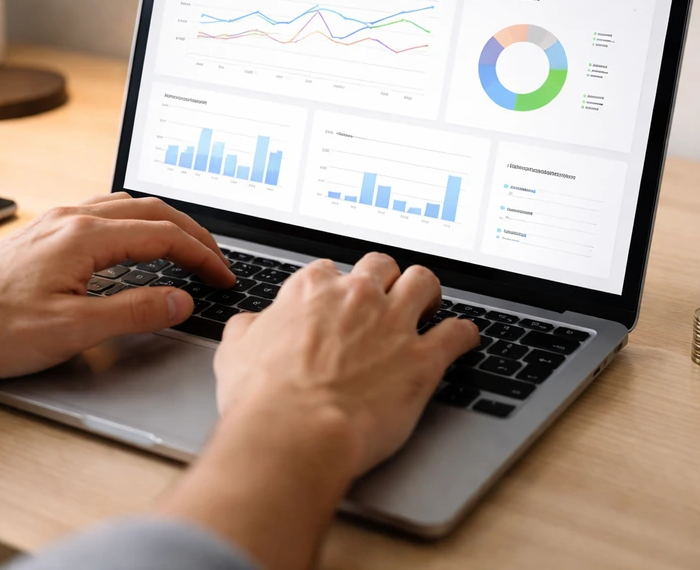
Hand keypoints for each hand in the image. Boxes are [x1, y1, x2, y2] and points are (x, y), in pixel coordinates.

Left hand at [0, 193, 234, 377]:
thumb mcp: (72, 330)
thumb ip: (134, 312)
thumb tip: (180, 300)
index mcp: (86, 236)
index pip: (164, 236)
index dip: (202, 256)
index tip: (223, 276)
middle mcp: (72, 218)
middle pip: (151, 211)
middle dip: (192, 234)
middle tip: (216, 260)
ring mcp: (55, 222)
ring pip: (126, 207)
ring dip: (164, 224)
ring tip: (184, 248)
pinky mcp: (42, 233)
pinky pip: (103, 213)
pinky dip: (134, 224)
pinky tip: (131, 245)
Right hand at [214, 252, 479, 477]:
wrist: (294, 434)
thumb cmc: (262, 399)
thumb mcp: (235, 352)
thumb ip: (249, 328)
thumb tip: (252, 324)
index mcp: (311, 291)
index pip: (329, 270)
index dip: (336, 286)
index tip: (339, 301)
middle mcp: (356, 297)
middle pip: (381, 265)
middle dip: (385, 278)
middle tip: (386, 298)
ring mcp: (393, 324)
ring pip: (424, 283)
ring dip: (428, 292)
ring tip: (429, 305)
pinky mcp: (422, 359)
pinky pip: (457, 333)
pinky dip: (463, 335)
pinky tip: (463, 339)